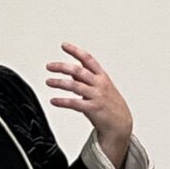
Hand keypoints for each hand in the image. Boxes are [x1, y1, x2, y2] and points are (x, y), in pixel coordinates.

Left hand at [46, 43, 132, 161]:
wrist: (121, 123)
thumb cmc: (110, 104)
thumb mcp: (100, 87)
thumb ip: (86, 79)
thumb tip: (72, 71)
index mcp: (102, 76)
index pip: (88, 59)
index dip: (76, 51)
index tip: (64, 45)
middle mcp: (99, 84)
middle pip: (79, 71)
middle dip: (62, 67)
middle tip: (49, 66)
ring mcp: (97, 96)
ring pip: (75, 86)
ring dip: (60, 83)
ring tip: (49, 81)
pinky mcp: (93, 109)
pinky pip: (75, 104)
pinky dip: (63, 101)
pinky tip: (54, 100)